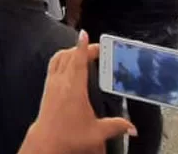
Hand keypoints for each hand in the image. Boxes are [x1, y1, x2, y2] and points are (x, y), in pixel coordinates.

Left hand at [21, 33, 133, 153]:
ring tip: (82, 52)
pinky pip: (53, 65)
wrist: (46, 143)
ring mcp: (52, 84)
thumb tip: (132, 128)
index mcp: (74, 88)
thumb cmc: (68, 137)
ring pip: (59, 58)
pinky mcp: (47, 88)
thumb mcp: (97, 133)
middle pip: (70, 56)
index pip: (79, 61)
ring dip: (70, 52)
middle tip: (96, 48)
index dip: (83, 46)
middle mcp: (61, 82)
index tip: (85, 34)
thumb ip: (117, 127)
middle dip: (82, 48)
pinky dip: (61, 58)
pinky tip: (67, 63)